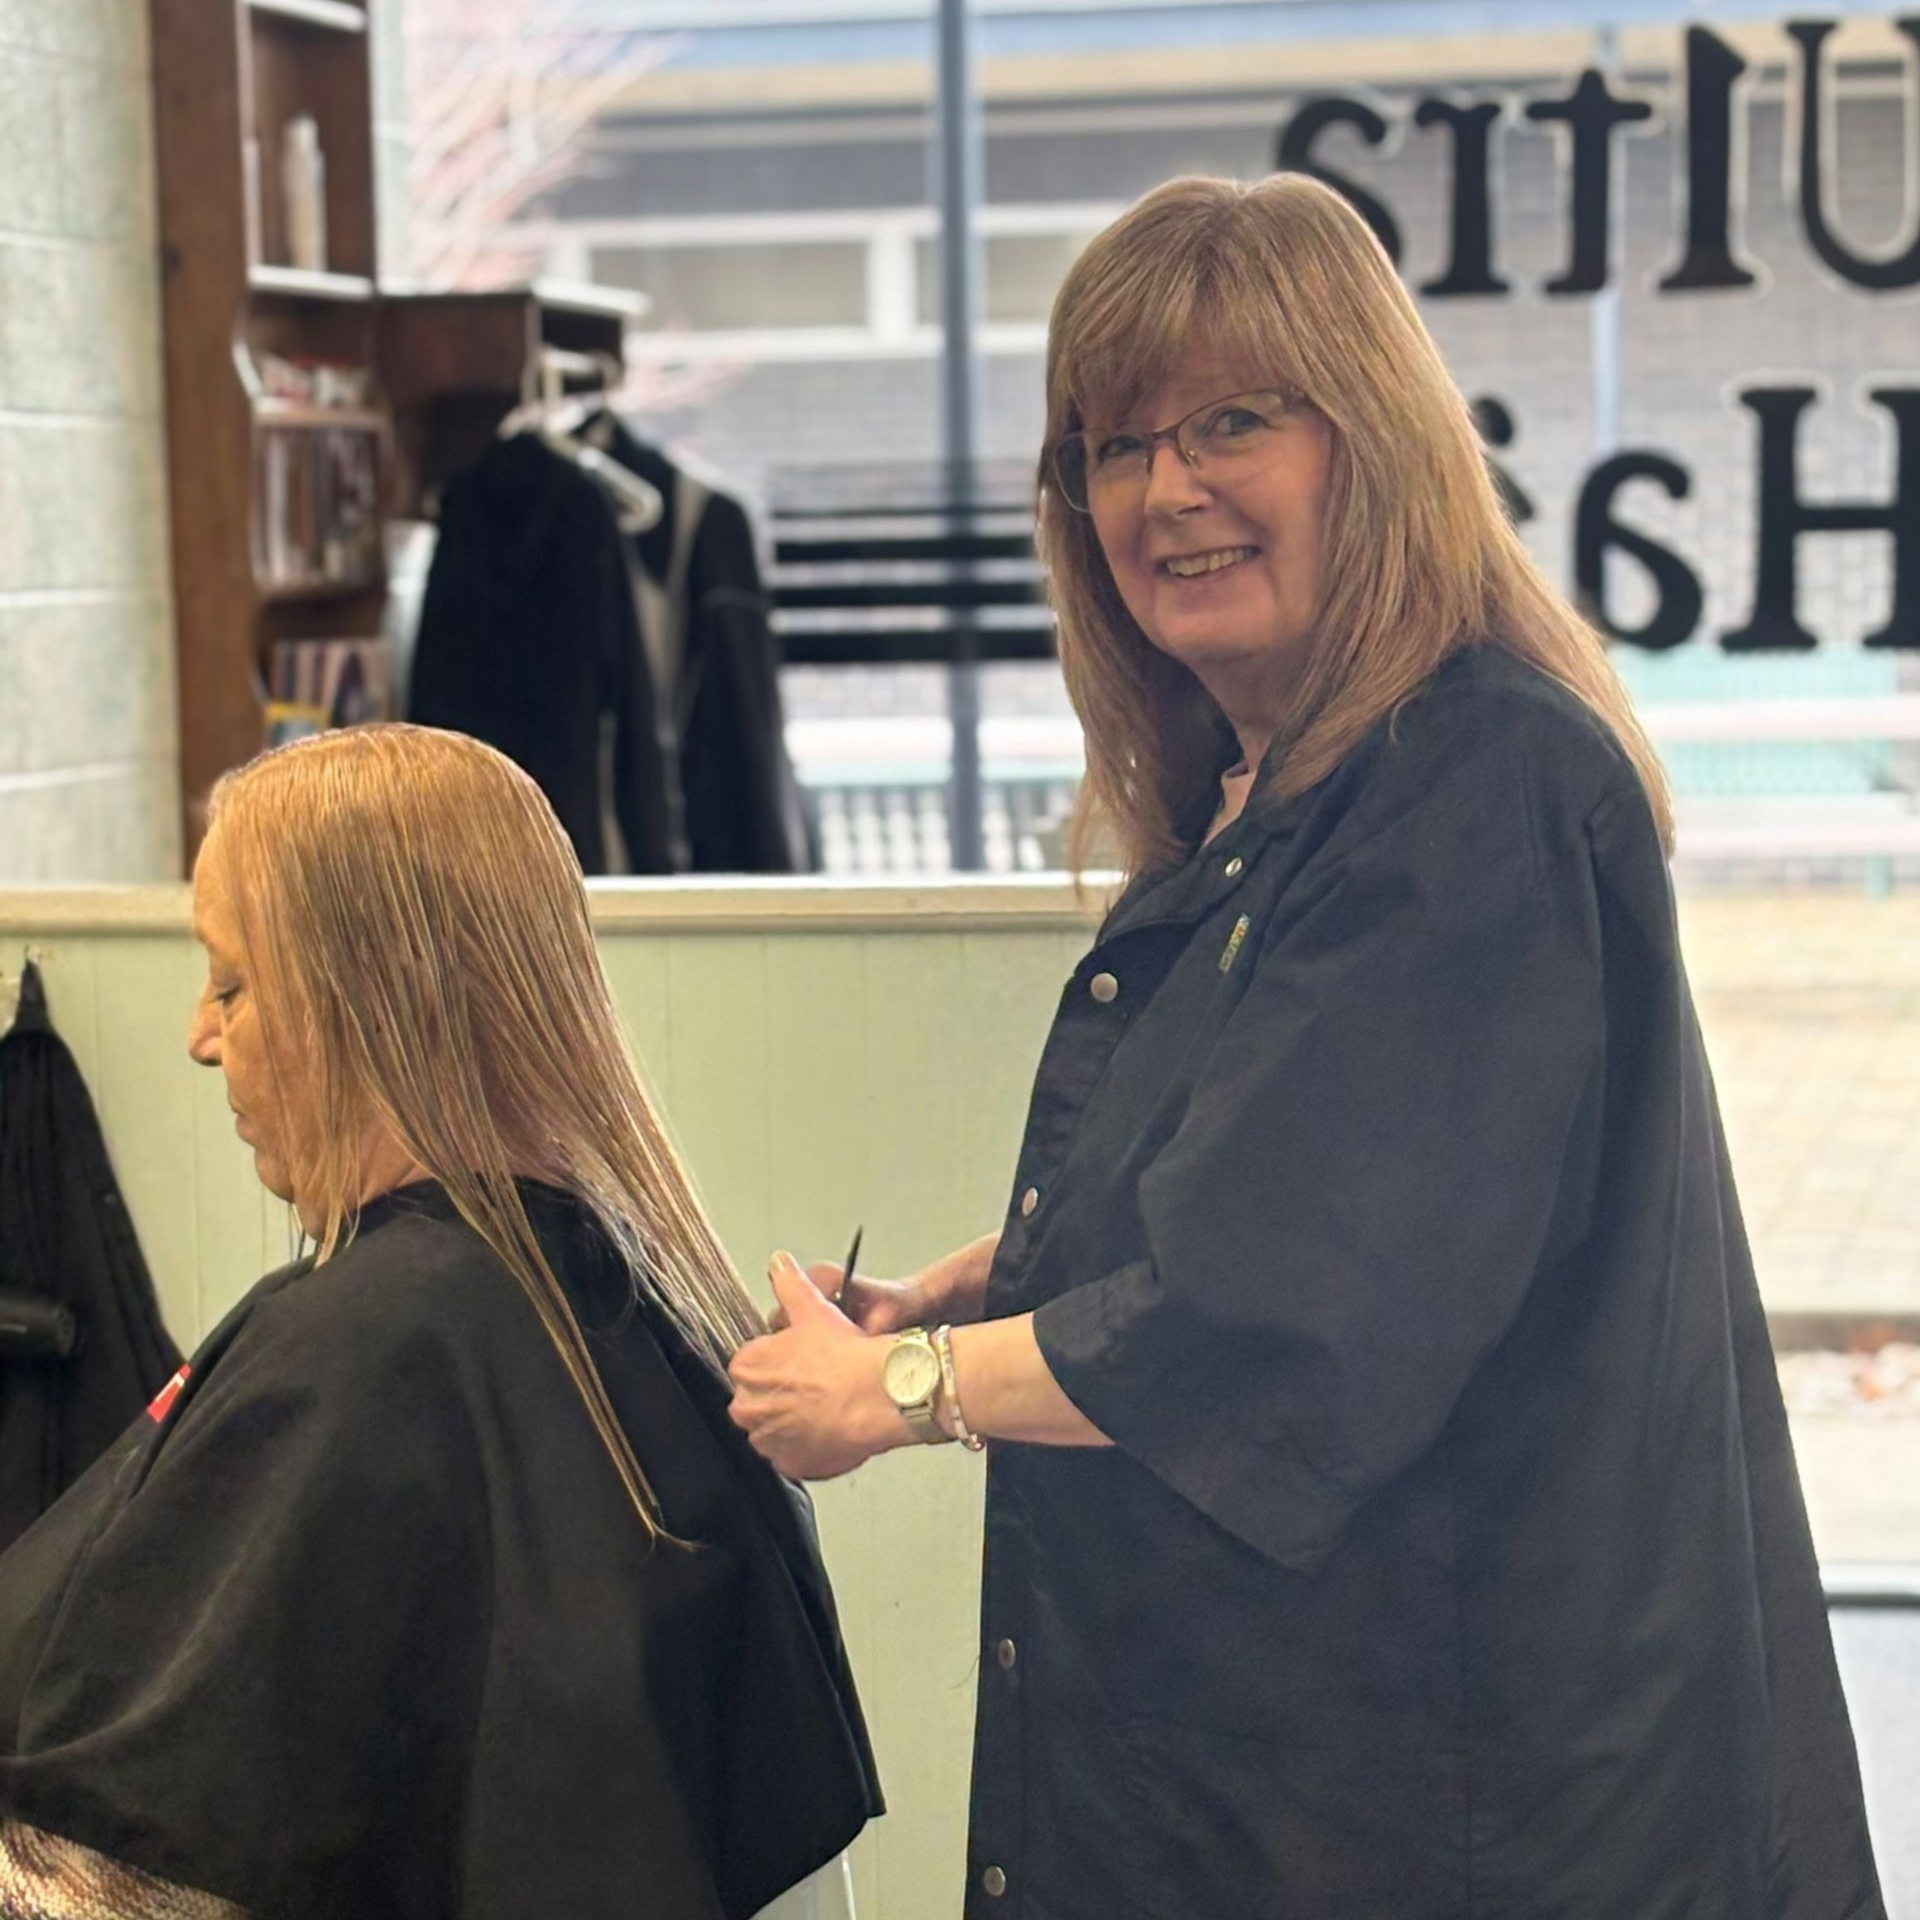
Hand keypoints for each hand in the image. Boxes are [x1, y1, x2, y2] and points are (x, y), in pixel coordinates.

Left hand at [728, 1253, 908, 1479]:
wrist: (878, 1393)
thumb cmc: (844, 1354)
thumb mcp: (814, 1308)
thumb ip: (789, 1284)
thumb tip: (778, 1262)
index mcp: (747, 1369)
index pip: (750, 1365)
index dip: (779, 1361)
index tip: (801, 1360)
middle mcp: (749, 1409)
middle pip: (758, 1400)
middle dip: (780, 1394)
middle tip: (815, 1384)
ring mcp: (769, 1441)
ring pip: (774, 1430)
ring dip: (792, 1421)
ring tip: (825, 1406)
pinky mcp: (792, 1466)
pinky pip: (793, 1457)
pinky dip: (808, 1447)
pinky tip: (830, 1429)